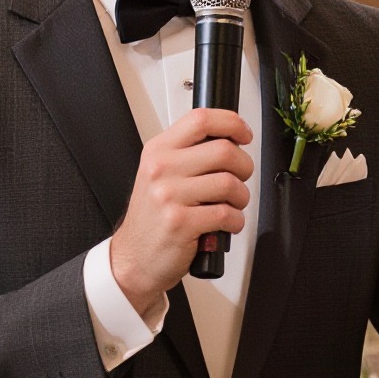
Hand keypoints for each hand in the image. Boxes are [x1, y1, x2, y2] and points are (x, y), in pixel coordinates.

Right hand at [108, 108, 253, 320]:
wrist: (134, 258)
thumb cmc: (152, 218)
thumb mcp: (159, 175)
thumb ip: (187, 154)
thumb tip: (229, 140)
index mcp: (158, 151)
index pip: (201, 119)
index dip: (232, 123)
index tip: (243, 134)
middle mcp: (161, 169)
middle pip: (224, 150)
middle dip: (244, 166)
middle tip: (240, 178)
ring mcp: (170, 196)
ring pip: (229, 183)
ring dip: (241, 198)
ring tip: (231, 205)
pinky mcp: (181, 223)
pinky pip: (226, 214)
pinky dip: (235, 221)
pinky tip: (225, 224)